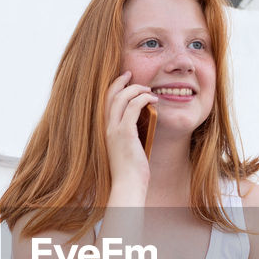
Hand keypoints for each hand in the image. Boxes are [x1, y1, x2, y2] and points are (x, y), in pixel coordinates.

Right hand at [105, 71, 156, 186]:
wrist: (127, 184)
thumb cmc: (131, 171)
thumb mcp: (129, 148)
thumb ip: (131, 134)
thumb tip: (144, 121)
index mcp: (106, 130)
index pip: (105, 102)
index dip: (113, 88)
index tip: (124, 80)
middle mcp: (107, 128)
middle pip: (110, 95)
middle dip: (120, 81)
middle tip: (131, 74)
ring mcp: (114, 130)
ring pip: (121, 98)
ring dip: (135, 89)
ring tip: (148, 89)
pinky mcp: (125, 133)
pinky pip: (133, 107)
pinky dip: (143, 98)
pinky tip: (153, 99)